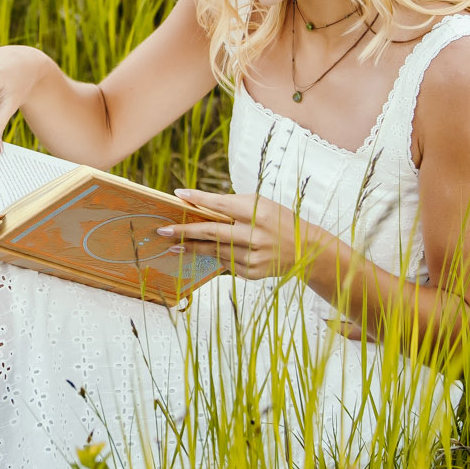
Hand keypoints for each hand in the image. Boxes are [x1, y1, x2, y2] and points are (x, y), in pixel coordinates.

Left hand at [157, 190, 326, 281]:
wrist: (305, 250)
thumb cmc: (279, 221)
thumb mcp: (261, 205)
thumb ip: (232, 205)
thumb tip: (198, 206)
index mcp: (259, 212)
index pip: (222, 204)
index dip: (199, 200)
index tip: (178, 195)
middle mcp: (256, 235)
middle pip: (213, 232)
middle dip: (185, 231)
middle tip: (164, 230)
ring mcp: (254, 256)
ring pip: (215, 251)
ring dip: (192, 248)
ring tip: (173, 245)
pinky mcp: (252, 273)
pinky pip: (225, 263)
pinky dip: (214, 256)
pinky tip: (203, 253)